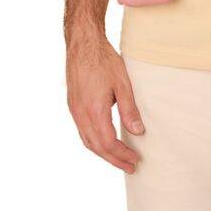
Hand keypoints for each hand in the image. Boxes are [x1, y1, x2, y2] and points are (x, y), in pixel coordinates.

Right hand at [66, 32, 144, 173]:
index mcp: (94, 110)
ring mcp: (74, 110)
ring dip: (103, 153)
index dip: (122, 155)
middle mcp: (81, 114)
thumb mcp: (122, 84)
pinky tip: (104, 142)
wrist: (83, 43)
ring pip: (87, 141)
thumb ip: (129, 110)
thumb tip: (138, 132)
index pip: (108, 143)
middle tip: (130, 167)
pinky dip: (94, 142)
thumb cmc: (104, 60)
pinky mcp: (73, 105)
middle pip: (96, 147)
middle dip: (114, 159)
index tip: (135, 161)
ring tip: (119, 159)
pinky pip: (82, 131)